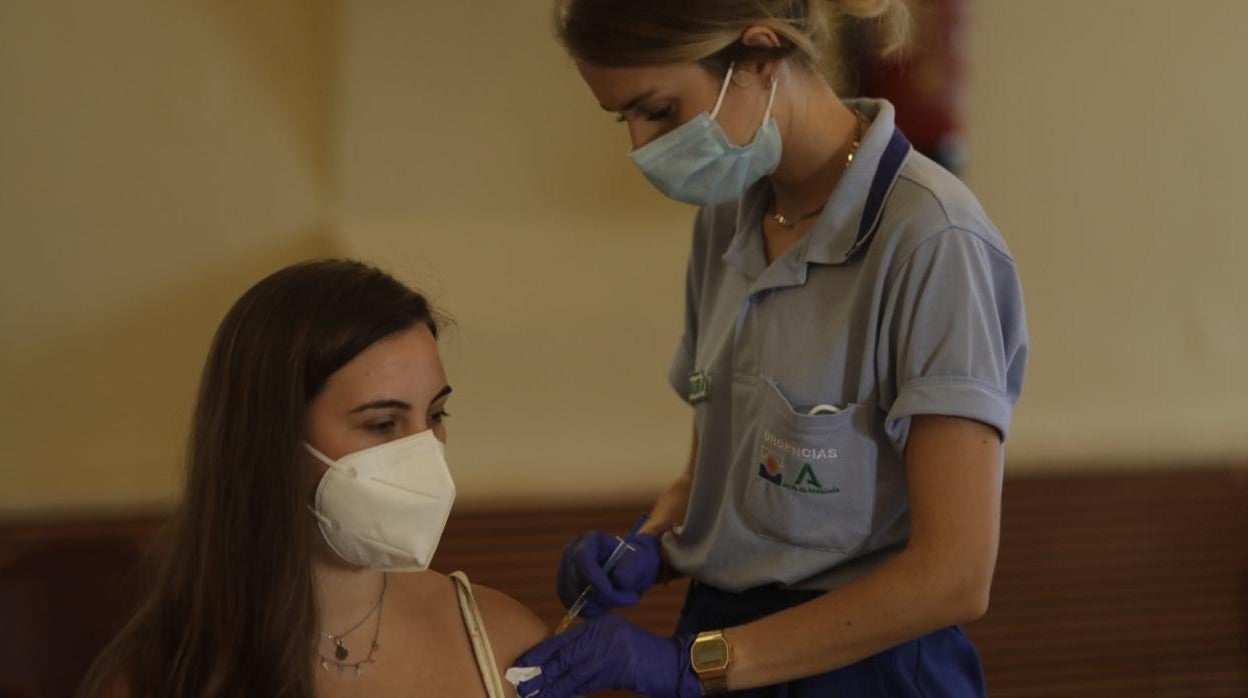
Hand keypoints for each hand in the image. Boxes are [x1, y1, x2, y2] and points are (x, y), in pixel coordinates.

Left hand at [512, 614, 699, 697]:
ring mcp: (613, 650)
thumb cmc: (643, 655)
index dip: (541, 653)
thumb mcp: (614, 643)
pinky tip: (557, 696)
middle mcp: (604, 634)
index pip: (564, 639)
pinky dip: (571, 691)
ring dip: (552, 685)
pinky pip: (588, 683)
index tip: (521, 663)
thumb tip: (558, 665)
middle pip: (566, 655)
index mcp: (601, 626)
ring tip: (532, 694)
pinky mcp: (621, 668)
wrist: (673, 663)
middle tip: (519, 682)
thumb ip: (589, 649)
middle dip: (541, 671)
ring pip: (574, 671)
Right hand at [556, 530, 660, 617]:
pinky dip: (595, 611)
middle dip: (602, 596)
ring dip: (601, 605)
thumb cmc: (634, 563)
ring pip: (574, 598)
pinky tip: (610, 603)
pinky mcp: (566, 591)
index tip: (610, 591)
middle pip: (576, 581)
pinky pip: (576, 608)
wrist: (629, 571)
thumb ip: (629, 571)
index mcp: (589, 540)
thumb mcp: (638, 563)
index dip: (593, 577)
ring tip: (621, 598)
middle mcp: (571, 554)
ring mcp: (565, 573)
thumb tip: (616, 581)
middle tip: (630, 598)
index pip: (581, 558)